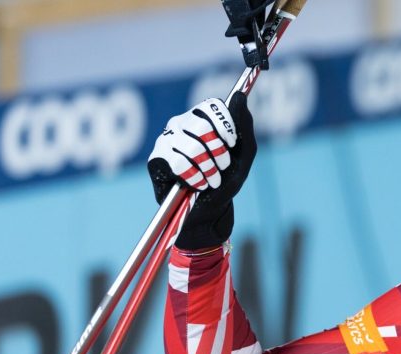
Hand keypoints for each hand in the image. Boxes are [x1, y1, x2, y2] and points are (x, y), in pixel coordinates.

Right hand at [147, 93, 255, 249]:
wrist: (209, 210)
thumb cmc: (226, 179)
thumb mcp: (244, 155)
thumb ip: (244, 126)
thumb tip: (240, 96)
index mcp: (202, 119)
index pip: (211, 106)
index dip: (225, 125)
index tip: (232, 144)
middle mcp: (181, 125)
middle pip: (201, 125)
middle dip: (219, 151)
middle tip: (223, 166)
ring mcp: (166, 141)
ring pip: (192, 146)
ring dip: (209, 168)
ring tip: (212, 180)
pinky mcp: (155, 159)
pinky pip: (177, 162)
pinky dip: (194, 177)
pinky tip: (197, 184)